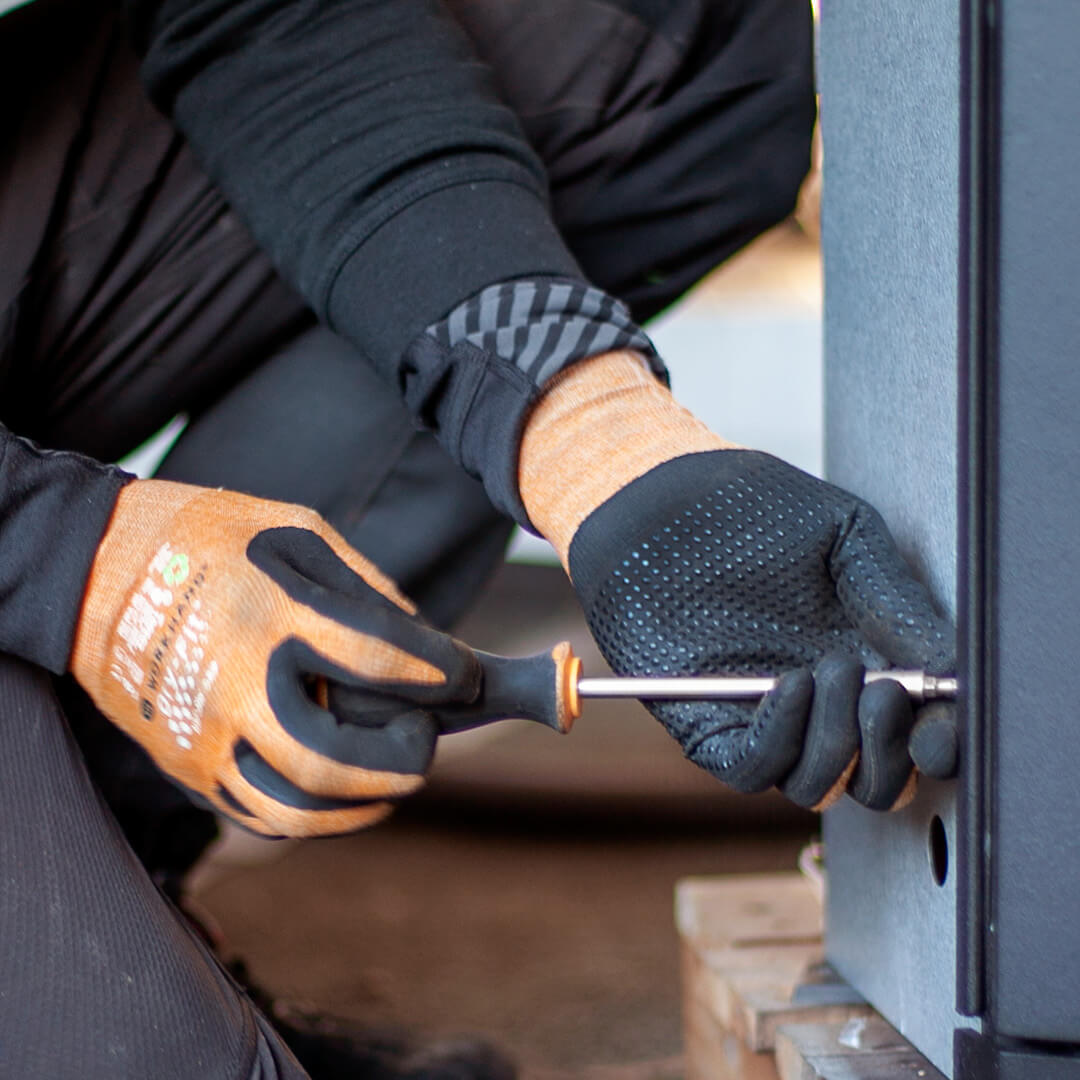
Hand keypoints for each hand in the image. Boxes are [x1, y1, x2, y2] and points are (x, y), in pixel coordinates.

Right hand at [71, 480, 479, 835]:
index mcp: (271, 612)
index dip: (443, 672)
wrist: (94, 571)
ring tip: (394, 779)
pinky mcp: (185, 765)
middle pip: (334, 759)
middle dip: (405, 758)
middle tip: (427, 738)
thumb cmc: (209, 541)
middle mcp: (236, 682)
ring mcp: (203, 734)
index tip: (467, 674)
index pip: (381, 657)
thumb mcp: (294, 532)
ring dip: (364, 804)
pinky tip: (344, 789)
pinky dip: (316, 813)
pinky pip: (260, 814)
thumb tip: (424, 644)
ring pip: (297, 808)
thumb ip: (365, 587)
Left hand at [518, 352, 956, 810]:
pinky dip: (779, 740)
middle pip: (873, 781)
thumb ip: (897, 603)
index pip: (914, 736)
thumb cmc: (754, 508)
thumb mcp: (845, 539)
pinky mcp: (704, 723)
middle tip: (884, 690)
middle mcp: (817, 705)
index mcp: (864, 663)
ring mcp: (762, 719)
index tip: (945, 729)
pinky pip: (749, 769)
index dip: (939, 744)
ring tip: (830, 669)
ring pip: (815, 785)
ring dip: (836, 744)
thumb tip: (953, 667)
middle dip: (889, 751)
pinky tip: (789, 684)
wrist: (665, 495)